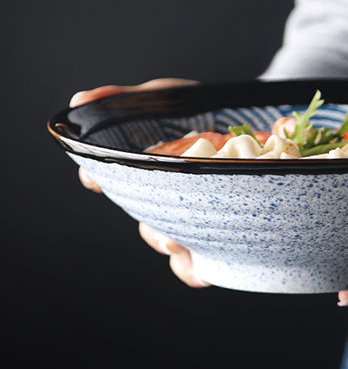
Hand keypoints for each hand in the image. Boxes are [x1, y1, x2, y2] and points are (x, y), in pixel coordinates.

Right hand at [70, 78, 208, 287]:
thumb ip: (124, 99)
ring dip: (174, 254)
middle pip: (147, 220)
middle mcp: (164, 192)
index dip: (100, 178)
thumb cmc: (198, 108)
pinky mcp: (219, 220)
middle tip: (166, 235)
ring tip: (182, 250)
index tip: (94, 177)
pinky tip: (206, 272)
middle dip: (152, 231)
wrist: (247, 114)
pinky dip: (198, 269)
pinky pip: (205, 255)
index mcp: (148, 166)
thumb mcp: (164, 96)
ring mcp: (191, 208)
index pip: (113, 177)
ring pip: (172, 242)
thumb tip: (79, 100)